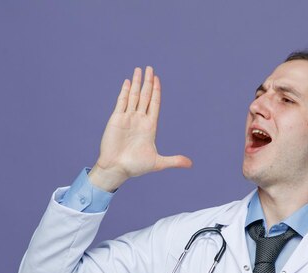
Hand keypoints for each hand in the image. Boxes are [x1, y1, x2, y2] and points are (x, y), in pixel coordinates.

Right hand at [89, 66, 192, 191]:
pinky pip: (122, 102)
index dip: (157, 91)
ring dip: (137, 83)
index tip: (158, 79)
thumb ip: (174, 160)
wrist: (117, 168)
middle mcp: (139, 120)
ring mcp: (128, 118)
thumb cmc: (136, 166)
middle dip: (148, 82)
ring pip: (134, 96)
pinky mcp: (117, 119)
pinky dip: (125, 91)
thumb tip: (190, 164)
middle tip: (150, 68)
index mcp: (150, 127)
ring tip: (140, 69)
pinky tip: (128, 82)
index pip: (154, 104)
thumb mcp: (158, 163)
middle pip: (145, 96)